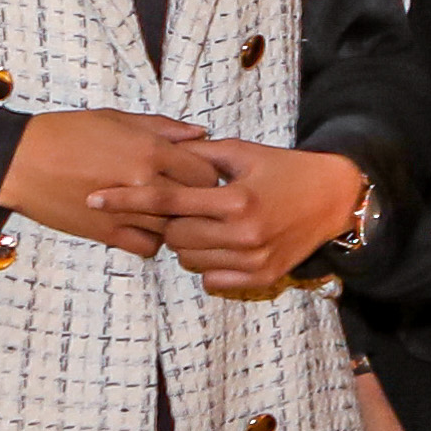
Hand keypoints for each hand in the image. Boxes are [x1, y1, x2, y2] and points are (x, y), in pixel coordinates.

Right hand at [0, 109, 200, 253]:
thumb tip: (200, 132)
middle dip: (198, 200)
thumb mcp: (117, 119)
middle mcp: (144, 183)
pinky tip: (142, 225)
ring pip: (176, 227)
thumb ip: (164, 128)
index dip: (207, 174)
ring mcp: (128, 212)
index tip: (198, 174)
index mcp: (150, 150)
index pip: (206, 172)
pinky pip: (149, 247)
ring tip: (163, 210)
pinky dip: (152, 239)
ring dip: (175, 221)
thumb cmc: (66, 133)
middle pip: (198, 202)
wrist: (21, 162)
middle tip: (187, 195)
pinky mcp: (108, 233)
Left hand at [147, 136, 371, 299]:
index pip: (167, 200)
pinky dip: (207, 264)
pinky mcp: (262, 277)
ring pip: (189, 260)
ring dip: (187, 244)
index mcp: (235, 199)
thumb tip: (158, 151)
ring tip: (207, 226)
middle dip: (169, 222)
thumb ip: (199, 154)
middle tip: (185, 210)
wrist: (335, 198)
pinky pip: (211, 279)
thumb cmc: (286, 170)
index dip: (127, 199)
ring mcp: (253, 259)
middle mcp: (243, 233)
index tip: (95, 198)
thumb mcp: (244, 152)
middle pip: (174, 236)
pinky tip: (222, 245)